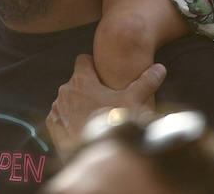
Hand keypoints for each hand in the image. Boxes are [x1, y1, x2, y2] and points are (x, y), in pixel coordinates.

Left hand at [46, 54, 165, 158]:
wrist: (95, 154)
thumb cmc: (114, 124)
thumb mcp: (132, 102)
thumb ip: (145, 82)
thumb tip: (160, 68)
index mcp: (81, 79)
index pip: (83, 59)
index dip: (93, 66)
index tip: (103, 77)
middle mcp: (65, 90)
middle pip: (77, 81)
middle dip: (87, 88)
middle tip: (103, 100)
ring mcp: (56, 107)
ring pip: (68, 98)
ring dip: (77, 103)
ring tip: (94, 115)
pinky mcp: (52, 123)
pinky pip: (60, 113)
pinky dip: (68, 117)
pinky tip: (82, 125)